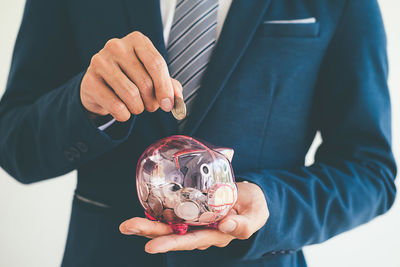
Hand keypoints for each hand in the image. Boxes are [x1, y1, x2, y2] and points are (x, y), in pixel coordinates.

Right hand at [80, 31, 182, 120]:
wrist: (100, 86)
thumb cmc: (131, 78)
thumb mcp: (153, 77)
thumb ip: (169, 86)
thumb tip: (176, 99)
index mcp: (137, 40)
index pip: (157, 64)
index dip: (165, 88)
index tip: (168, 105)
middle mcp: (117, 46)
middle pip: (145, 82)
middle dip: (152, 102)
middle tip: (149, 106)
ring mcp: (100, 61)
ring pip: (131, 95)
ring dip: (138, 109)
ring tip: (136, 106)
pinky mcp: (89, 80)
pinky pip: (116, 106)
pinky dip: (124, 115)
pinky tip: (121, 110)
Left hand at [119, 182, 268, 252]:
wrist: (249, 197)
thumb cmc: (253, 207)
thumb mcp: (256, 215)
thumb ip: (244, 224)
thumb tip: (226, 226)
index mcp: (215, 234)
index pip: (190, 241)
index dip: (171, 244)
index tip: (150, 247)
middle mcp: (200, 229)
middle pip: (172, 234)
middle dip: (149, 232)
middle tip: (127, 227)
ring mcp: (194, 218)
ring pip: (168, 224)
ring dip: (148, 223)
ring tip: (127, 224)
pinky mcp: (191, 206)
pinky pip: (173, 210)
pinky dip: (158, 210)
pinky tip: (144, 207)